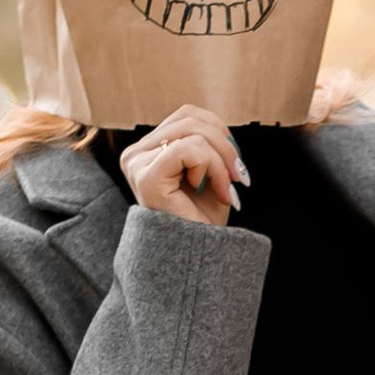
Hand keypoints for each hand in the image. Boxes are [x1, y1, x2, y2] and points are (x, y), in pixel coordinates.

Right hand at [122, 106, 247, 227]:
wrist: (201, 259)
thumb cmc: (204, 221)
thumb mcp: (209, 172)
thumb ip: (206, 142)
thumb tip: (219, 124)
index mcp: (147, 151)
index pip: (186, 115)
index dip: (219, 132)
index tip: (235, 166)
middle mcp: (134, 155)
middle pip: (189, 118)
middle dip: (225, 145)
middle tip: (240, 178)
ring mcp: (136, 164)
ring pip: (191, 132)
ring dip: (221, 160)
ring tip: (227, 189)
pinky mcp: (146, 176)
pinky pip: (188, 149)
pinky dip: (211, 167)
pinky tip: (214, 192)